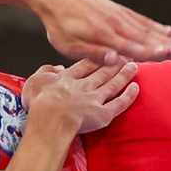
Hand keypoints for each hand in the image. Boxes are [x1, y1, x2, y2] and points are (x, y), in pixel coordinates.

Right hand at [24, 58, 139, 135]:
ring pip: (113, 84)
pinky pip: (119, 103)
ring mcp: (96, 99)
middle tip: (125, 56)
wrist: (52, 118)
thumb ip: (46, 72)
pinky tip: (136, 87)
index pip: (85, 65)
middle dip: (114, 63)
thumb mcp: (34, 81)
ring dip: (124, 75)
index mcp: (67, 78)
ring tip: (134, 66)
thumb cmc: (40, 102)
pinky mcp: (104, 114)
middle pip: (102, 72)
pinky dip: (129, 96)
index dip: (95, 58)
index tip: (104, 52)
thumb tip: (58, 68)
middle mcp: (84, 86)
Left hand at [38, 0, 170, 63]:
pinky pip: (140, 18)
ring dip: (163, 35)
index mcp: (103, 35)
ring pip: (144, 27)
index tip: (166, 54)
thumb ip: (93, 53)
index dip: (149, 51)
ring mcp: (118, 15)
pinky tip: (166, 30)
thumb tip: (115, 60)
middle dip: (163, 43)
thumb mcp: (69, 45)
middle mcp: (114, 23)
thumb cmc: (60, 26)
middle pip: (143, 36)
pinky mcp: (118, 10)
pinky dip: (154, 25)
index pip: (130, 46)